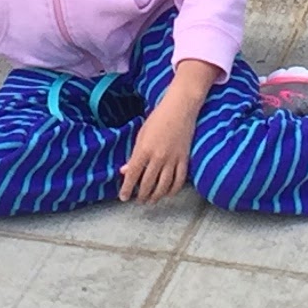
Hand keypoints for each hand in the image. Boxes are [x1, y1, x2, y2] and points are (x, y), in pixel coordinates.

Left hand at [118, 78, 210, 202]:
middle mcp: (158, 157)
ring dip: (156, 196)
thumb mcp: (141, 134)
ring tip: (151, 200)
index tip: (123, 197)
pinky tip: (167, 193)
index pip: (133, 175)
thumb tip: (124, 170)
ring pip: (163, 186)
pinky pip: (179, 181)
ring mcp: (172, 159)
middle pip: (148, 183)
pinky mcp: (184, 159)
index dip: (127, 188)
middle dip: (141, 195)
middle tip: (138, 200)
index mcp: (144, 149)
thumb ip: (134, 154)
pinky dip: (173, 190)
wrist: (180, 107)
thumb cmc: (158, 117)